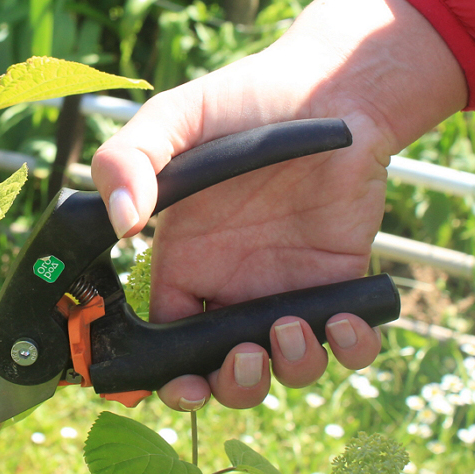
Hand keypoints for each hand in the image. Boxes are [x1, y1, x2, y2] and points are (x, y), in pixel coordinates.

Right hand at [91, 0, 466, 409]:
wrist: (334, 86)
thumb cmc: (247, 99)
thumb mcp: (174, 118)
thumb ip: (128, 160)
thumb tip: (121, 223)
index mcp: (183, 260)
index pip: (163, 340)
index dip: (163, 375)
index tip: (173, 385)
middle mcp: (232, 285)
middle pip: (222, 371)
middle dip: (229, 387)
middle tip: (241, 361)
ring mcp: (287, 288)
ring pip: (285, 367)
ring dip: (288, 369)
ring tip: (291, 327)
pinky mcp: (341, 283)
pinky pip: (349, 342)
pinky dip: (353, 349)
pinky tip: (347, 321)